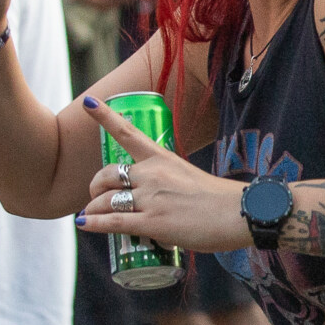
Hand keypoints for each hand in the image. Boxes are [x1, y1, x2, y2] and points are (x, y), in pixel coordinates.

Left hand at [75, 95, 248, 251]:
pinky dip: (93, 223)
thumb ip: (167, 185)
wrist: (240, 214)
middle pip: (108, 174)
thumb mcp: (189, 178)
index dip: (105, 116)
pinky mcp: (153, 222)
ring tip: (90, 216)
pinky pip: (113, 221)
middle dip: (95, 186)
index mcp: (163, 158)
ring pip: (106, 200)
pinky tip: (84, 223)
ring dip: (92, 208)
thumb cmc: (221, 200)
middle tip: (96, 197)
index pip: (128, 132)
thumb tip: (153, 204)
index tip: (89, 101)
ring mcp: (151, 198)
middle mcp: (152, 174)